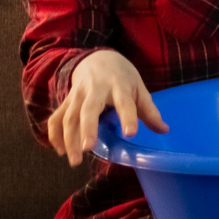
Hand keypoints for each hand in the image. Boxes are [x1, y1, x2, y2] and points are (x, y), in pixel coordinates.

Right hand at [47, 49, 166, 167]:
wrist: (98, 58)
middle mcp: (95, 90)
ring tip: (75, 160)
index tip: (131, 133)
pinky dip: (55, 134)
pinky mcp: (66, 100)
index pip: (125, 102)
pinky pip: (57, 118)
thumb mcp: (139, 88)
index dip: (128, 117)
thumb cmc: (122, 76)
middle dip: (87, 129)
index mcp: (119, 86)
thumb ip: (149, 110)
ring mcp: (78, 95)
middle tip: (88, 149)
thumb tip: (164, 130)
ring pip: (69, 116)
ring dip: (69, 138)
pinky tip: (60, 151)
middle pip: (88, 109)